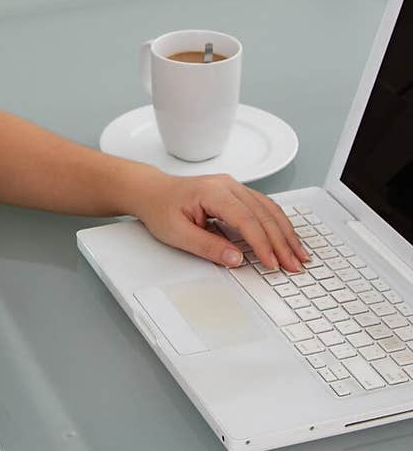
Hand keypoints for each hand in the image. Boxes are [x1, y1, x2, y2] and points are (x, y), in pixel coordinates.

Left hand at [134, 170, 310, 272]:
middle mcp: (228, 185)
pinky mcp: (236, 193)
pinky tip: (287, 238)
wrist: (152, 192)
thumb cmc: (161, 209)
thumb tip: (236, 260)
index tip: (272, 263)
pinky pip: (264, 207)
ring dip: (286, 233)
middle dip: (281, 242)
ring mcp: (234, 187)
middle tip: (293, 265)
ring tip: (298, 255)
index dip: (262, 243)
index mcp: (212, 192)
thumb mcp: (177, 234)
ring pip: (269, 209)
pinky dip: (278, 224)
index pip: (246, 219)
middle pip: (263, 214)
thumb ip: (207, 247)